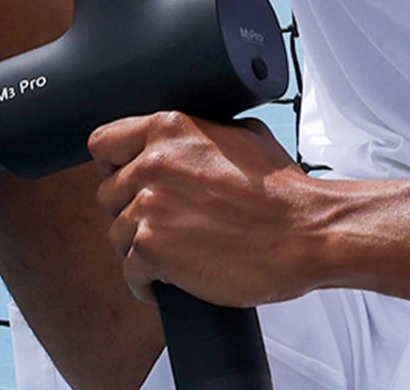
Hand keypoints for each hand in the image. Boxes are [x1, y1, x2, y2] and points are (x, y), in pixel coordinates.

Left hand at [89, 112, 318, 306]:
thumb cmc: (281, 190)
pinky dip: (146, 282)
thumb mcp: (243, 134)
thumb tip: (187, 140)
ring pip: (115, 233)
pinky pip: (129, 272)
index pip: (103, 141)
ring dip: (137, 246)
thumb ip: (203, 130)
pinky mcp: (152, 250)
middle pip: (107, 192)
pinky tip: (168, 280)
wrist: (305, 232)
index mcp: (169, 128)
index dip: (114, 164)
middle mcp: (152, 162)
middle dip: (129, 209)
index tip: (125, 178)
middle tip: (160, 221)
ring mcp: (149, 206)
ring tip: (170, 251)